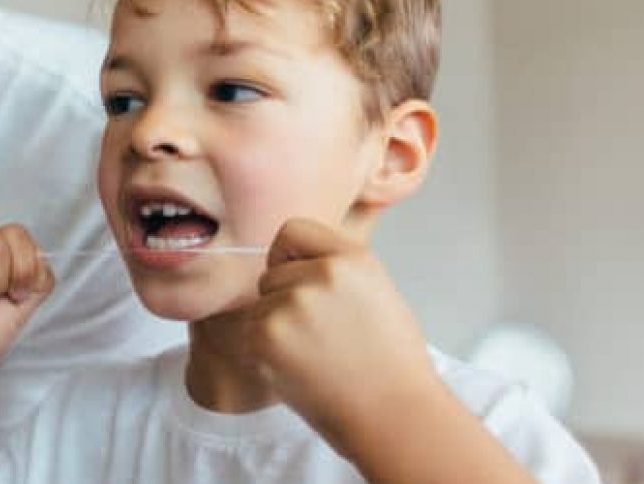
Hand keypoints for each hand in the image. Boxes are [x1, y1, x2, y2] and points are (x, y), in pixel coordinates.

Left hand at [205, 218, 442, 435]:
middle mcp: (320, 274)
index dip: (289, 257)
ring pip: (260, 307)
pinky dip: (265, 354)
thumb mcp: (376, 291)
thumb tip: (294, 261)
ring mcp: (291, 305)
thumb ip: (336, 269)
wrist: (393, 413)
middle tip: (319, 335)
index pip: (292, 231)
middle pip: (271, 274)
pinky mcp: (266, 337)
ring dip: (275, 330)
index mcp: (352, 258)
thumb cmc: (390, 361)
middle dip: (284, 300)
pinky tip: (300, 369)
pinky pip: (250, 335)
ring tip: (314, 355)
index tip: (297, 280)